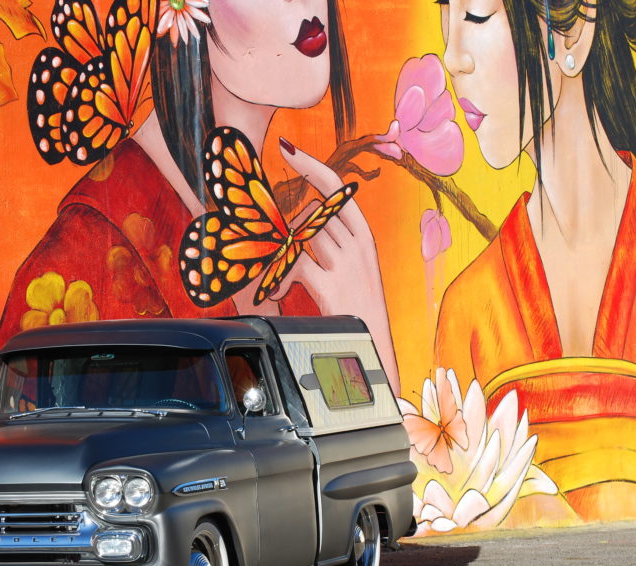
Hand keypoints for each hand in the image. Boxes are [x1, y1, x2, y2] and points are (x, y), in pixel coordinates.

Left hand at [233, 138, 399, 394]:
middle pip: (313, 212)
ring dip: (278, 249)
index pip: (337, 188)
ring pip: (300, 236)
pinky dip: (279, 275)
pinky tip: (278, 290)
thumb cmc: (359, 310)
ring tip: (268, 266)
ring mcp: (347, 264)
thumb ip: (332, 245)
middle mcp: (359, 245)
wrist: (373, 346)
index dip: (311, 166)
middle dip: (284, 222)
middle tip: (262, 228)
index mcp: (365, 237)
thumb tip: (299, 225)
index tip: (287, 148)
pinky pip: (295, 265)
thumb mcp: (353, 270)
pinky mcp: (331, 285)